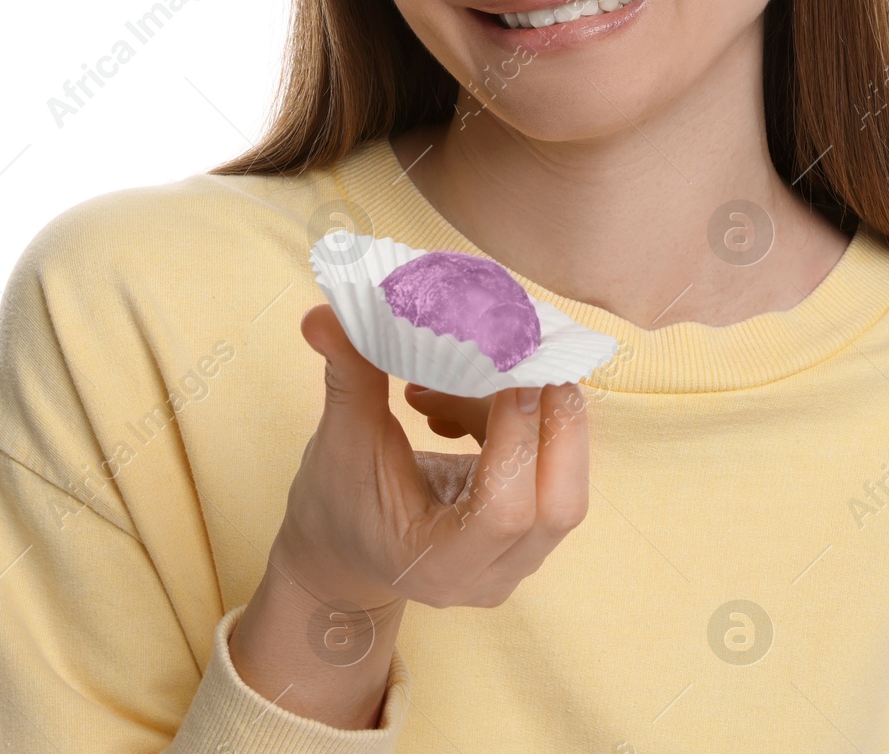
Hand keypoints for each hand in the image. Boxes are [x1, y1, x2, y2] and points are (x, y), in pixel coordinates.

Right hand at [230, 303, 589, 718]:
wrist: (343, 552)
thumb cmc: (337, 503)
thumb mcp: (341, 442)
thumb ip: (349, 376)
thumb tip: (325, 314)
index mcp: (438, 564)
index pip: (504, 512)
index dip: (515, 438)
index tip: (510, 374)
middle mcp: (490, 574)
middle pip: (559, 505)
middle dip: (556, 422)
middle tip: (535, 357)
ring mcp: (517, 560)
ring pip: (563, 485)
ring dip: (534, 415)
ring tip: (473, 373)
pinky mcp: (529, 535)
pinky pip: (552, 474)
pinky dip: (522, 425)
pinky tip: (466, 402)